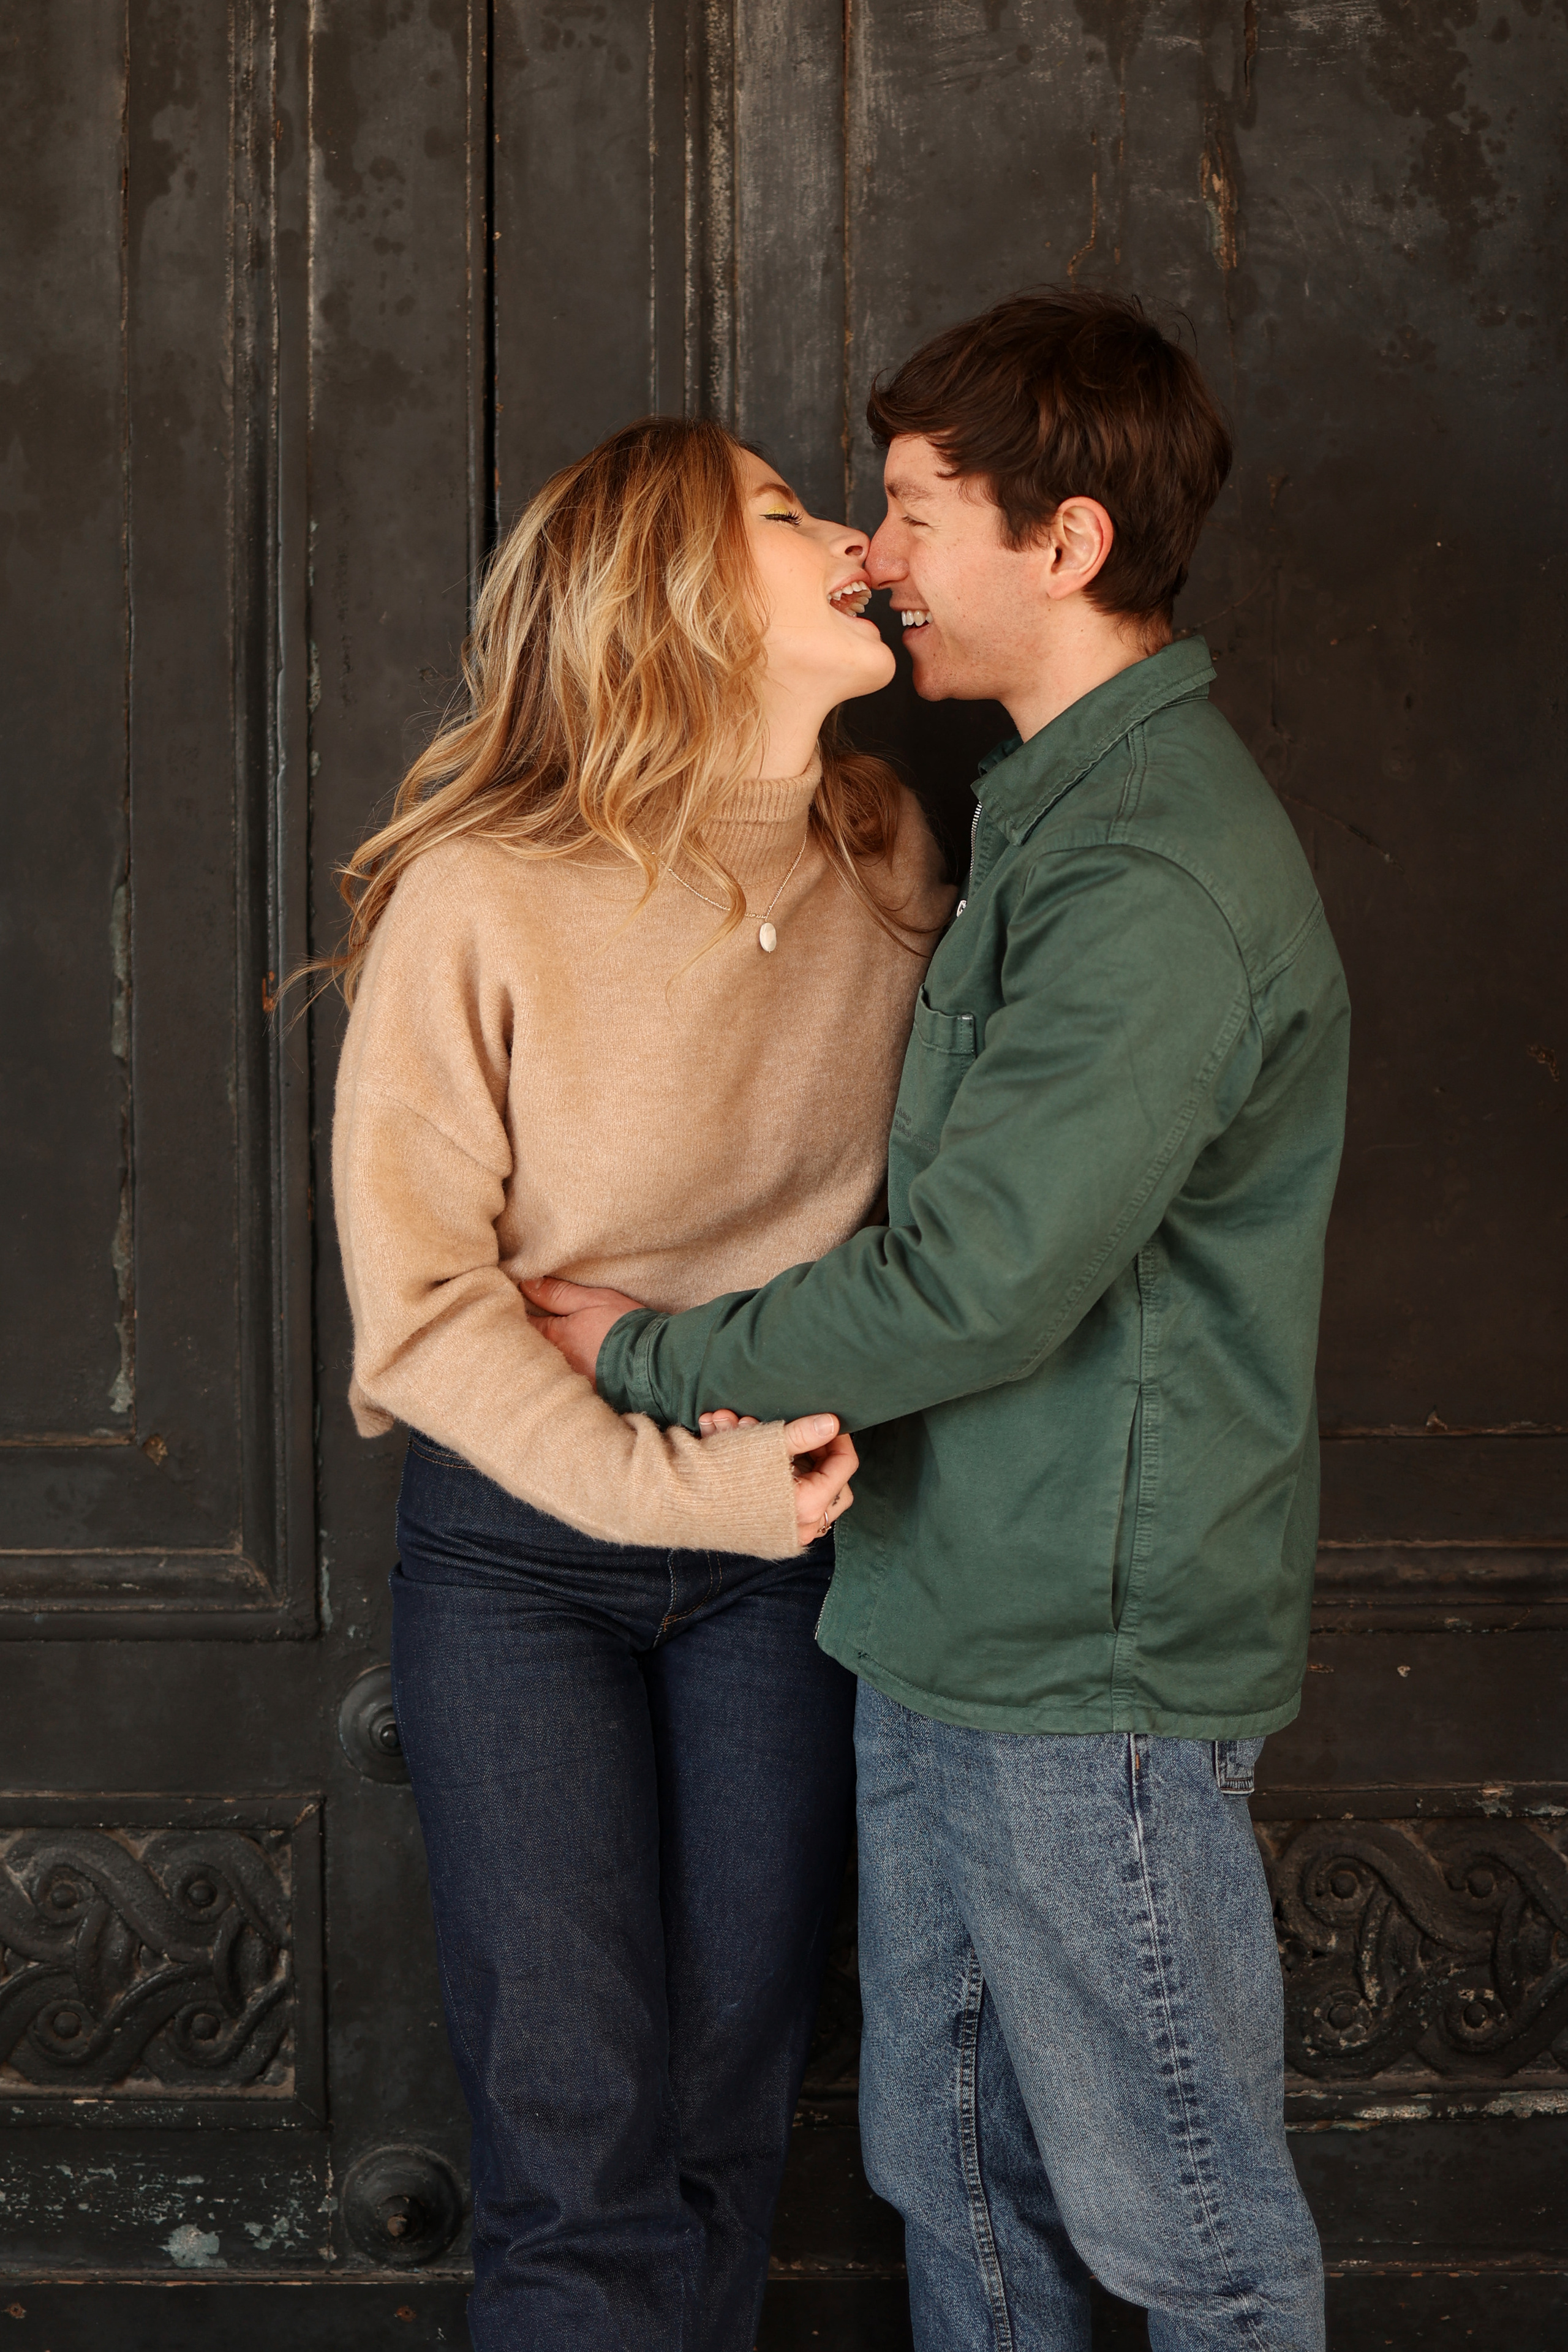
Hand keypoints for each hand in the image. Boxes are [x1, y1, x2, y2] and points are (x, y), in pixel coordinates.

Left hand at [523, 1276, 643, 1385]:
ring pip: (549, 1366)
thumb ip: (557, 1293)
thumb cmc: (623, 1326)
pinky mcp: (588, 1393)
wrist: (656, 1362)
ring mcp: (572, 1381)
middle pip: (534, 1348)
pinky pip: (567, 1381)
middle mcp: (557, 1363)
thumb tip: (526, 1283)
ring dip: (547, 1357)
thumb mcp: (592, 1300)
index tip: (519, 1305)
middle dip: (529, 1338)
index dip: (519, 1314)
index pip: (524, 1324)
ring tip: (554, 1346)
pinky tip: (574, 1366)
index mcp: (555, 1337)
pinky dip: (565, 1374)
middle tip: (527, 1328)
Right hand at [702, 1407, 856, 1547]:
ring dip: (775, 1450)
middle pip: (827, 1480)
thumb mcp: (765, 1445)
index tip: (826, 1419)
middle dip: (807, 1447)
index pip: (844, 1466)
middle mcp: (799, 1527)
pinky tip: (732, 1438)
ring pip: (796, 1483)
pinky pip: (777, 1494)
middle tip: (794, 1427)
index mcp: (807, 1507)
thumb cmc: (719, 1473)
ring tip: (740, 1424)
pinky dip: (761, 1467)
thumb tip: (833, 1422)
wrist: (670, 1503)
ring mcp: (781, 1532)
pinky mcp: (763, 1530)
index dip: (837, 1437)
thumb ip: (804, 1434)